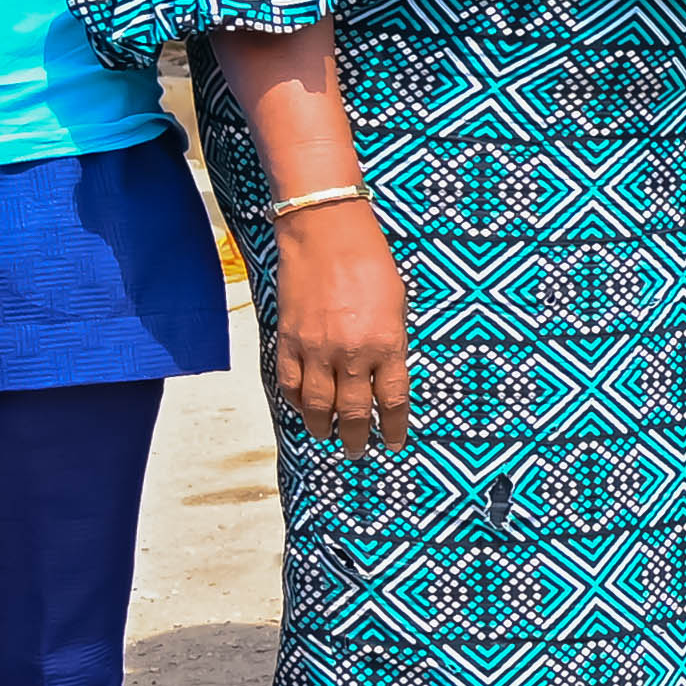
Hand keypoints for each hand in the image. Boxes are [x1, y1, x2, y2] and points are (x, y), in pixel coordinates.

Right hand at [272, 202, 413, 447]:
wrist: (325, 234)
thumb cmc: (370, 263)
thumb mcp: (397, 305)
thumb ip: (390, 343)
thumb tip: (383, 376)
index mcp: (386, 344)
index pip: (392, 401)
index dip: (393, 427)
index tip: (393, 443)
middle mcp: (351, 354)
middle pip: (353, 412)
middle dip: (356, 437)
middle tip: (356, 450)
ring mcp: (315, 349)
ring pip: (316, 405)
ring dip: (323, 426)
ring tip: (328, 436)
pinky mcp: (288, 340)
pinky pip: (289, 382)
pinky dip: (295, 401)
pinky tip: (303, 408)